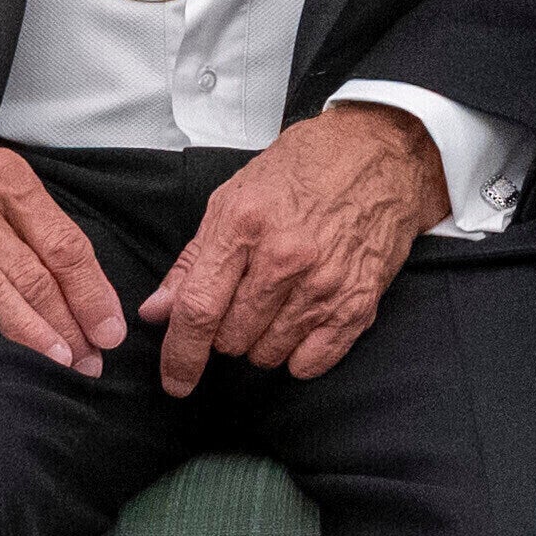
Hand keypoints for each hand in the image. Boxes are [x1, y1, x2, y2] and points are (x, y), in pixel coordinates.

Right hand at [0, 102, 126, 370]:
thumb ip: (36, 226)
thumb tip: (88, 291)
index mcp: (6, 179)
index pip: (62, 244)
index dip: (91, 293)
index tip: (109, 331)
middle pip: (31, 271)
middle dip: (67, 323)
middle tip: (89, 362)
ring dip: (26, 328)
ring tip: (54, 361)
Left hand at [148, 103, 448, 391]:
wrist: (379, 154)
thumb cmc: (303, 170)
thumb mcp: (233, 198)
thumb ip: (192, 261)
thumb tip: (156, 313)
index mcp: (245, 225)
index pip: (199, 309)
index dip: (180, 354)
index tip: (174, 381)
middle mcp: (286, 257)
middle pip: (231, 339)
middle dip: (226, 331)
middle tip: (243, 299)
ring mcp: (326, 284)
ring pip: (268, 354)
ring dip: (261, 341)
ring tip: (276, 302)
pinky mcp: (359, 304)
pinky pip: (311, 363)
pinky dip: (297, 354)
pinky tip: (300, 323)